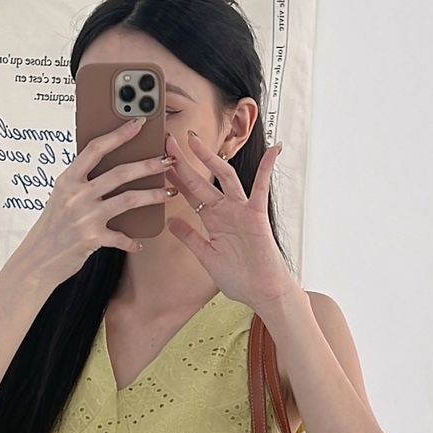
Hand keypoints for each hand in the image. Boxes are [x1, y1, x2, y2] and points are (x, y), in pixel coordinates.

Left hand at [164, 129, 297, 310]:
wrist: (262, 294)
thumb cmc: (239, 278)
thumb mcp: (206, 256)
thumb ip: (190, 237)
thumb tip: (171, 221)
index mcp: (213, 220)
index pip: (191, 193)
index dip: (175, 178)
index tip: (159, 162)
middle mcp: (226, 211)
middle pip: (202, 179)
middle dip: (184, 161)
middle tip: (167, 141)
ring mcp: (242, 211)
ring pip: (225, 176)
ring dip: (209, 157)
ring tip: (193, 139)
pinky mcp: (257, 216)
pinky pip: (262, 188)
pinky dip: (267, 168)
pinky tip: (272, 150)